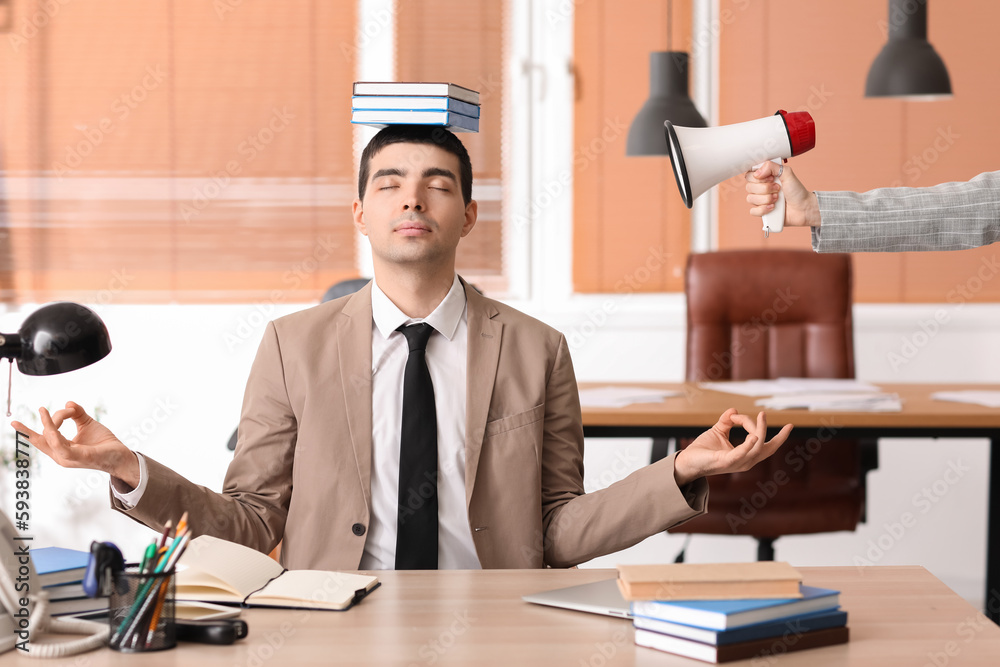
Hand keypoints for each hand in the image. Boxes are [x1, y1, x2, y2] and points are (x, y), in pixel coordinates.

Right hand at [12, 402, 139, 487]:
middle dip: (27, 431)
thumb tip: (68, 402)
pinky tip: (53, 427)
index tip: (40, 415)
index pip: (42, 439)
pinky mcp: (80, 457)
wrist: (121, 455)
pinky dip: (55, 436)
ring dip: (47, 425)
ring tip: (44, 412)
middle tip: (19, 419)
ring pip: (51, 441)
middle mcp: (62, 456)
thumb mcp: (88, 424)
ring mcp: (69, 458)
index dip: (34, 428)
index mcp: (62, 449)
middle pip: (40, 442)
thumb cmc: (104, 443)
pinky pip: (62, 447)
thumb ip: (77, 413)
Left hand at [673, 409, 792, 485]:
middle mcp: (745, 461)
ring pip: (756, 447)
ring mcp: (737, 463)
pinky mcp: (726, 462)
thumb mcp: (717, 432)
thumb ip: (727, 421)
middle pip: (768, 449)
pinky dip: (749, 445)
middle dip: (780, 438)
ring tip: (762, 416)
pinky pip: (741, 454)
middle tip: (789, 425)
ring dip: (760, 431)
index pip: (763, 442)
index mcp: (745, 455)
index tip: (736, 415)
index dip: (760, 427)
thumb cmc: (703, 450)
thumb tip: (735, 409)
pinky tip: (754, 435)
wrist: (687, 461)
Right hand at [745, 162, 821, 226]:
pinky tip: (773, 207)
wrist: (803, 207)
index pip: (750, 175)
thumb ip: (772, 166)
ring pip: (750, 199)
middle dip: (765, 188)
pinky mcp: (761, 211)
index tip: (771, 178)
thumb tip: (758, 172)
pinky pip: (753, 211)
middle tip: (777, 188)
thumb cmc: (797, 191)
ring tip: (777, 198)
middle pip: (749, 187)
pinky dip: (763, 209)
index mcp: (765, 177)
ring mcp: (760, 200)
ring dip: (766, 199)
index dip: (758, 177)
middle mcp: (760, 188)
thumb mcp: (787, 173)